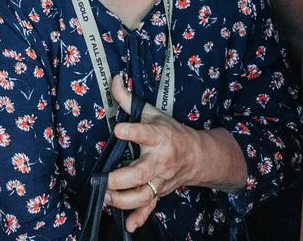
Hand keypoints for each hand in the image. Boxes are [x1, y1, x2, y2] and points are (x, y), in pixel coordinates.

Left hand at [103, 75, 207, 231]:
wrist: (199, 156)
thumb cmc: (171, 132)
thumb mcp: (152, 113)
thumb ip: (129, 99)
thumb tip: (114, 77)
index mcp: (159, 137)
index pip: (145, 133)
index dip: (133, 131)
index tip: (118, 130)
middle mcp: (160, 161)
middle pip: (141, 173)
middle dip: (121, 179)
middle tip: (103, 179)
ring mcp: (160, 180)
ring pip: (143, 195)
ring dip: (123, 200)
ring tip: (105, 196)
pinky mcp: (160, 192)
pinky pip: (151, 208)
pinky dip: (140, 218)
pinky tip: (128, 225)